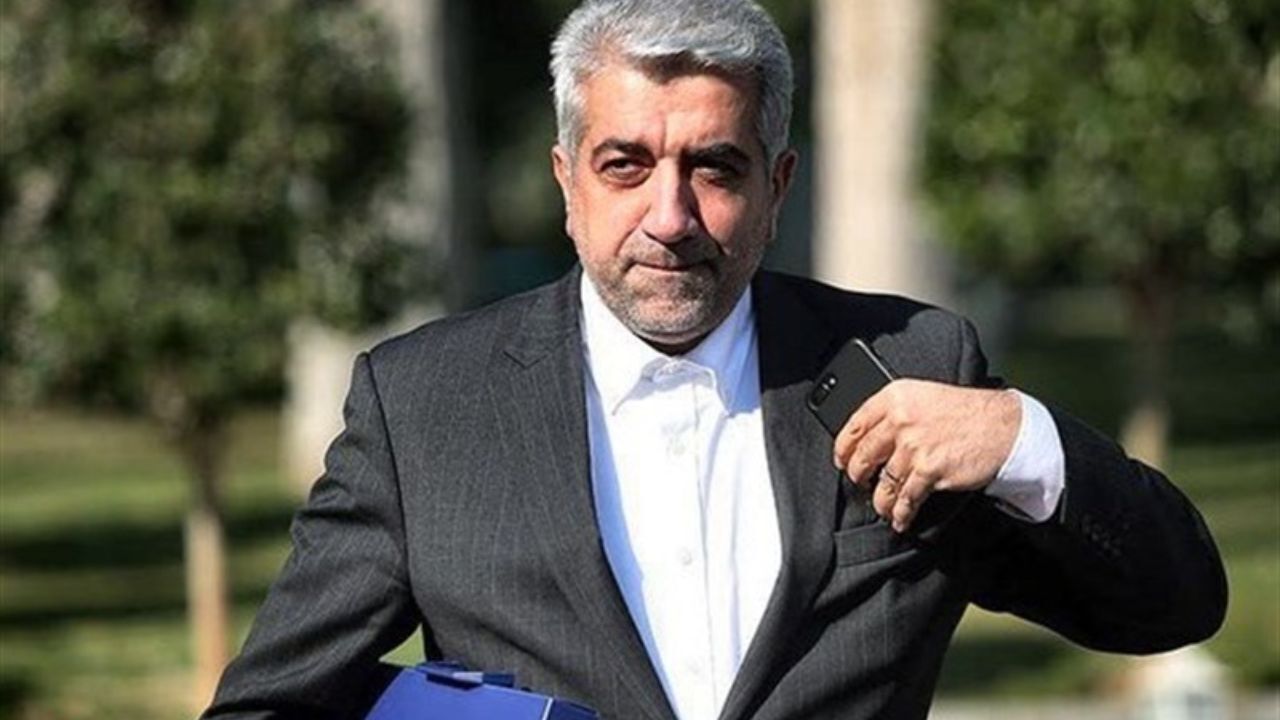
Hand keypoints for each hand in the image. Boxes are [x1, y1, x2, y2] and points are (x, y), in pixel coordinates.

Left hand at [832, 379, 1020, 532]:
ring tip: (882, 507)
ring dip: (880, 500)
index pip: (855, 425)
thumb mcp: (924, 396)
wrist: (1003, 426)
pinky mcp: (929, 469)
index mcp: (895, 397)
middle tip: (860, 484)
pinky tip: (900, 518)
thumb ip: (895, 411)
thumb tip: (867, 436)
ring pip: (883, 482)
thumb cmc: (966, 412)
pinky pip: (906, 498)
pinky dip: (901, 513)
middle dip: (858, 476)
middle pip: (863, 456)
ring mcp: (914, 446)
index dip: (843, 448)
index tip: (842, 460)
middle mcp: (900, 419)